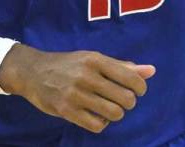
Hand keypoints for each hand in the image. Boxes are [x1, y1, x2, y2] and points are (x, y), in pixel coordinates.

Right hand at [0, 45, 154, 133]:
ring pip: (114, 113)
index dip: (140, 88)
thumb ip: (122, 66)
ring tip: (110, 109)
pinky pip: (97, 125)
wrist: (33, 72)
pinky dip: (102, 123)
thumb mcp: (94, 59)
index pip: (130, 76)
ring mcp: (75, 94)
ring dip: (116, 114)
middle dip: (128, 103)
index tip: (136, 91)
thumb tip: (151, 71)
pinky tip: (97, 116)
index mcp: (95, 59)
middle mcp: (86, 75)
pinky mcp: (66, 111)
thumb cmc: (69, 64)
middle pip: (125, 98)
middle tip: (122, 101)